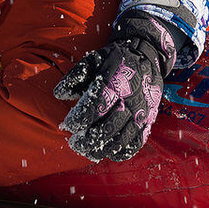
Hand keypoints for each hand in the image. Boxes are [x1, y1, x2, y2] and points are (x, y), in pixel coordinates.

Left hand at [54, 12, 175, 162]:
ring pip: (121, 139)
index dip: (79, 119)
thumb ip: (76, 75)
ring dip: (102, 149)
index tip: (67, 125)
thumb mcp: (94, 59)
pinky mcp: (149, 120)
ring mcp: (141, 112)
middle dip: (87, 140)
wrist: (146, 55)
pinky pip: (136, 142)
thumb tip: (59, 94)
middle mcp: (130, 99)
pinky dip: (122, 152)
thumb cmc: (115, 60)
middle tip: (74, 143)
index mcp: (114, 82)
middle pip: (107, 127)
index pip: (94, 107)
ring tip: (87, 151)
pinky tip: (108, 152)